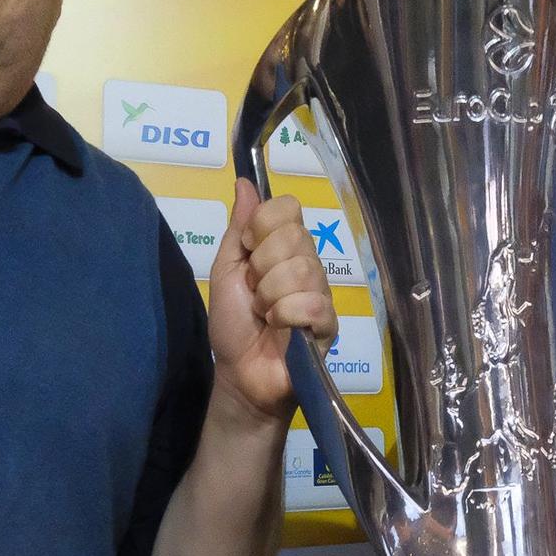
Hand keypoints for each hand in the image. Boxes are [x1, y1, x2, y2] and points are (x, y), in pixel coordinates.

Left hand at [207, 180, 338, 421]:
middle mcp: (308, 263)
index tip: (248, 253)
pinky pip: (313, 304)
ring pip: (303, 270)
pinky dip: (286, 317)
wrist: (239, 373)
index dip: (263, 228)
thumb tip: (244, 182)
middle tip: (255, 293)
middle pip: (294, 237)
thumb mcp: (226, 270)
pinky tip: (280, 329)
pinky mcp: (329, 324)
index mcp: (284, 248)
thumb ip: (238, 228)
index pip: (288, 208)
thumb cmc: (233, 324)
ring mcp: (321, 293)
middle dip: (262, 268)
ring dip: (270, 296)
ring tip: (265, 315)